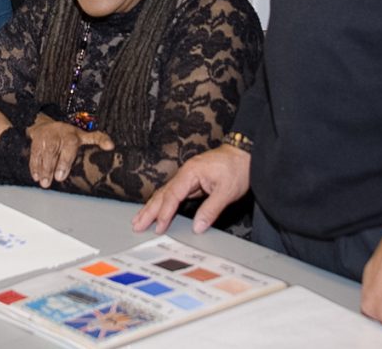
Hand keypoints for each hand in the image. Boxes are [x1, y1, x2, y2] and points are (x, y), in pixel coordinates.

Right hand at [26, 115, 113, 187]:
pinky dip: (34, 166)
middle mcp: (58, 135)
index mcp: (72, 135)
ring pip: (43, 153)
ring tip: (44, 182)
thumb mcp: (84, 134)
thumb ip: (98, 139)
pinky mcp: (35, 142)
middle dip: (53, 167)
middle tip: (54, 180)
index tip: (62, 176)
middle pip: (54, 151)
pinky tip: (36, 176)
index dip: (65, 161)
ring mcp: (46, 138)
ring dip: (43, 169)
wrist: (47, 125)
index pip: (69, 146)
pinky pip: (34, 154)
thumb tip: (111, 146)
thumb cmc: (69, 134)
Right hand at [132, 144, 250, 234]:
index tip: (159, 227)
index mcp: (191, 172)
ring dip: (152, 207)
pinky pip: (173, 194)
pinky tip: (157, 211)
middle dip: (149, 210)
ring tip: (139, 220)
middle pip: (163, 193)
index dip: (165, 212)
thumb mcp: (227, 191)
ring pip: (165, 193)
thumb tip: (197, 227)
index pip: (173, 195)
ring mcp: (188, 177)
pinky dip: (163, 203)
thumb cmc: (237, 168)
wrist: (244, 153)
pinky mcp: (192, 181)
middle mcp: (186, 173)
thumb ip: (210, 209)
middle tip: (136, 225)